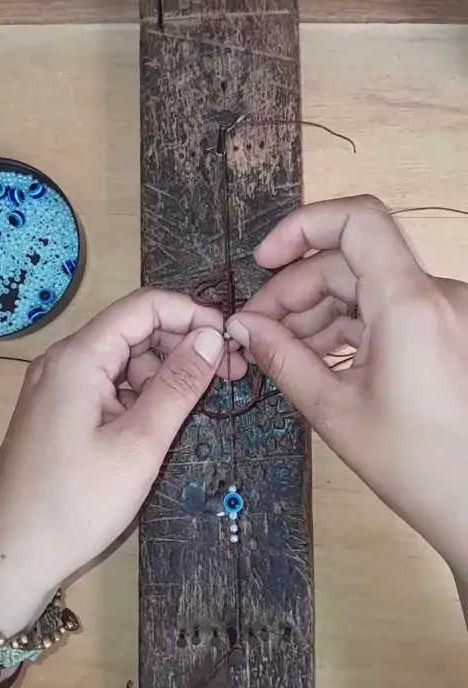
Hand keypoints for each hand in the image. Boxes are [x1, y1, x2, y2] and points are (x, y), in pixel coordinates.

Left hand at [0, 289, 244, 635]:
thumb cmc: (77, 503)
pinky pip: (110, 385)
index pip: (144, 307)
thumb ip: (178, 385)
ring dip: (167, 371)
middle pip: (134, 330)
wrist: (13, 556)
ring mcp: (60, 387)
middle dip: (184, 343)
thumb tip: (213, 336)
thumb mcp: (139, 445)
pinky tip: (166, 417)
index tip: (231, 342)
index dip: (191, 314)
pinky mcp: (62, 412)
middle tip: (230, 374)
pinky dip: (143, 393)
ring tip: (203, 399)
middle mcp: (66, 362)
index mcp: (79, 358)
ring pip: (125, 359)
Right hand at [227, 195, 467, 578]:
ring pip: (367, 287)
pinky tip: (316, 356)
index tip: (263, 260)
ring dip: (318, 310)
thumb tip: (241, 326)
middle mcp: (434, 296)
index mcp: (409, 305)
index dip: (302, 227)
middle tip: (255, 329)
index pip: (357, 220)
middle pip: (351, 261)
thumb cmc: (416, 467)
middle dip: (295, 288)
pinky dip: (349, 326)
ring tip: (280, 350)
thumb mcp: (334, 411)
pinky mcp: (444, 332)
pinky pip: (387, 311)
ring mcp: (444, 314)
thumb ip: (282, 358)